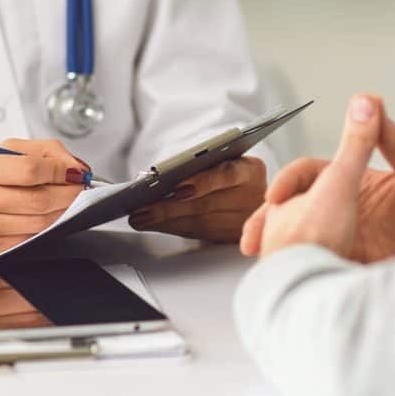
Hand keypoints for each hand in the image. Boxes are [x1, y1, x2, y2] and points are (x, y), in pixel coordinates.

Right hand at [0, 138, 88, 259]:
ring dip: (63, 213)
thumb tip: (73, 165)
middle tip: (83, 189)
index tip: (78, 172)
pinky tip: (52, 220)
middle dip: (70, 194)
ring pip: (38, 223)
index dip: (62, 171)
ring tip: (72, 203)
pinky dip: (47, 230)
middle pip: (38, 199)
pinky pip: (28, 240)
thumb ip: (36, 152)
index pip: (31, 169)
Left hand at [127, 156, 266, 242]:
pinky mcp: (231, 237)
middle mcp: (251, 198)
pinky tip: (154, 224)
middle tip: (143, 208)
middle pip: (207, 205)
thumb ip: (202, 163)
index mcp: (251, 170)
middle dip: (170, 208)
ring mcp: (243, 221)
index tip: (177, 188)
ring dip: (166, 222)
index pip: (227, 174)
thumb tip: (164, 175)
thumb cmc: (232, 169)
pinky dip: (174, 229)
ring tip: (140, 217)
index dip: (203, 182)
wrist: (253, 191)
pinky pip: (198, 234)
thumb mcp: (224, 158)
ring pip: (199, 224)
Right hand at [240, 95, 394, 261]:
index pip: (310, 177)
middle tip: (253, 240)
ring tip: (268, 266)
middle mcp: (346, 212)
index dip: (289, 185)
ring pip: (302, 243)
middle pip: (295, 212)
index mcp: (355, 184)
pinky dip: (301, 277)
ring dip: (281, 252)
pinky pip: (319, 272)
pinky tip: (291, 284)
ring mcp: (346, 242)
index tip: (276, 198)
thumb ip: (392, 138)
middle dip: (269, 225)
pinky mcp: (350, 270)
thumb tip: (368, 100)